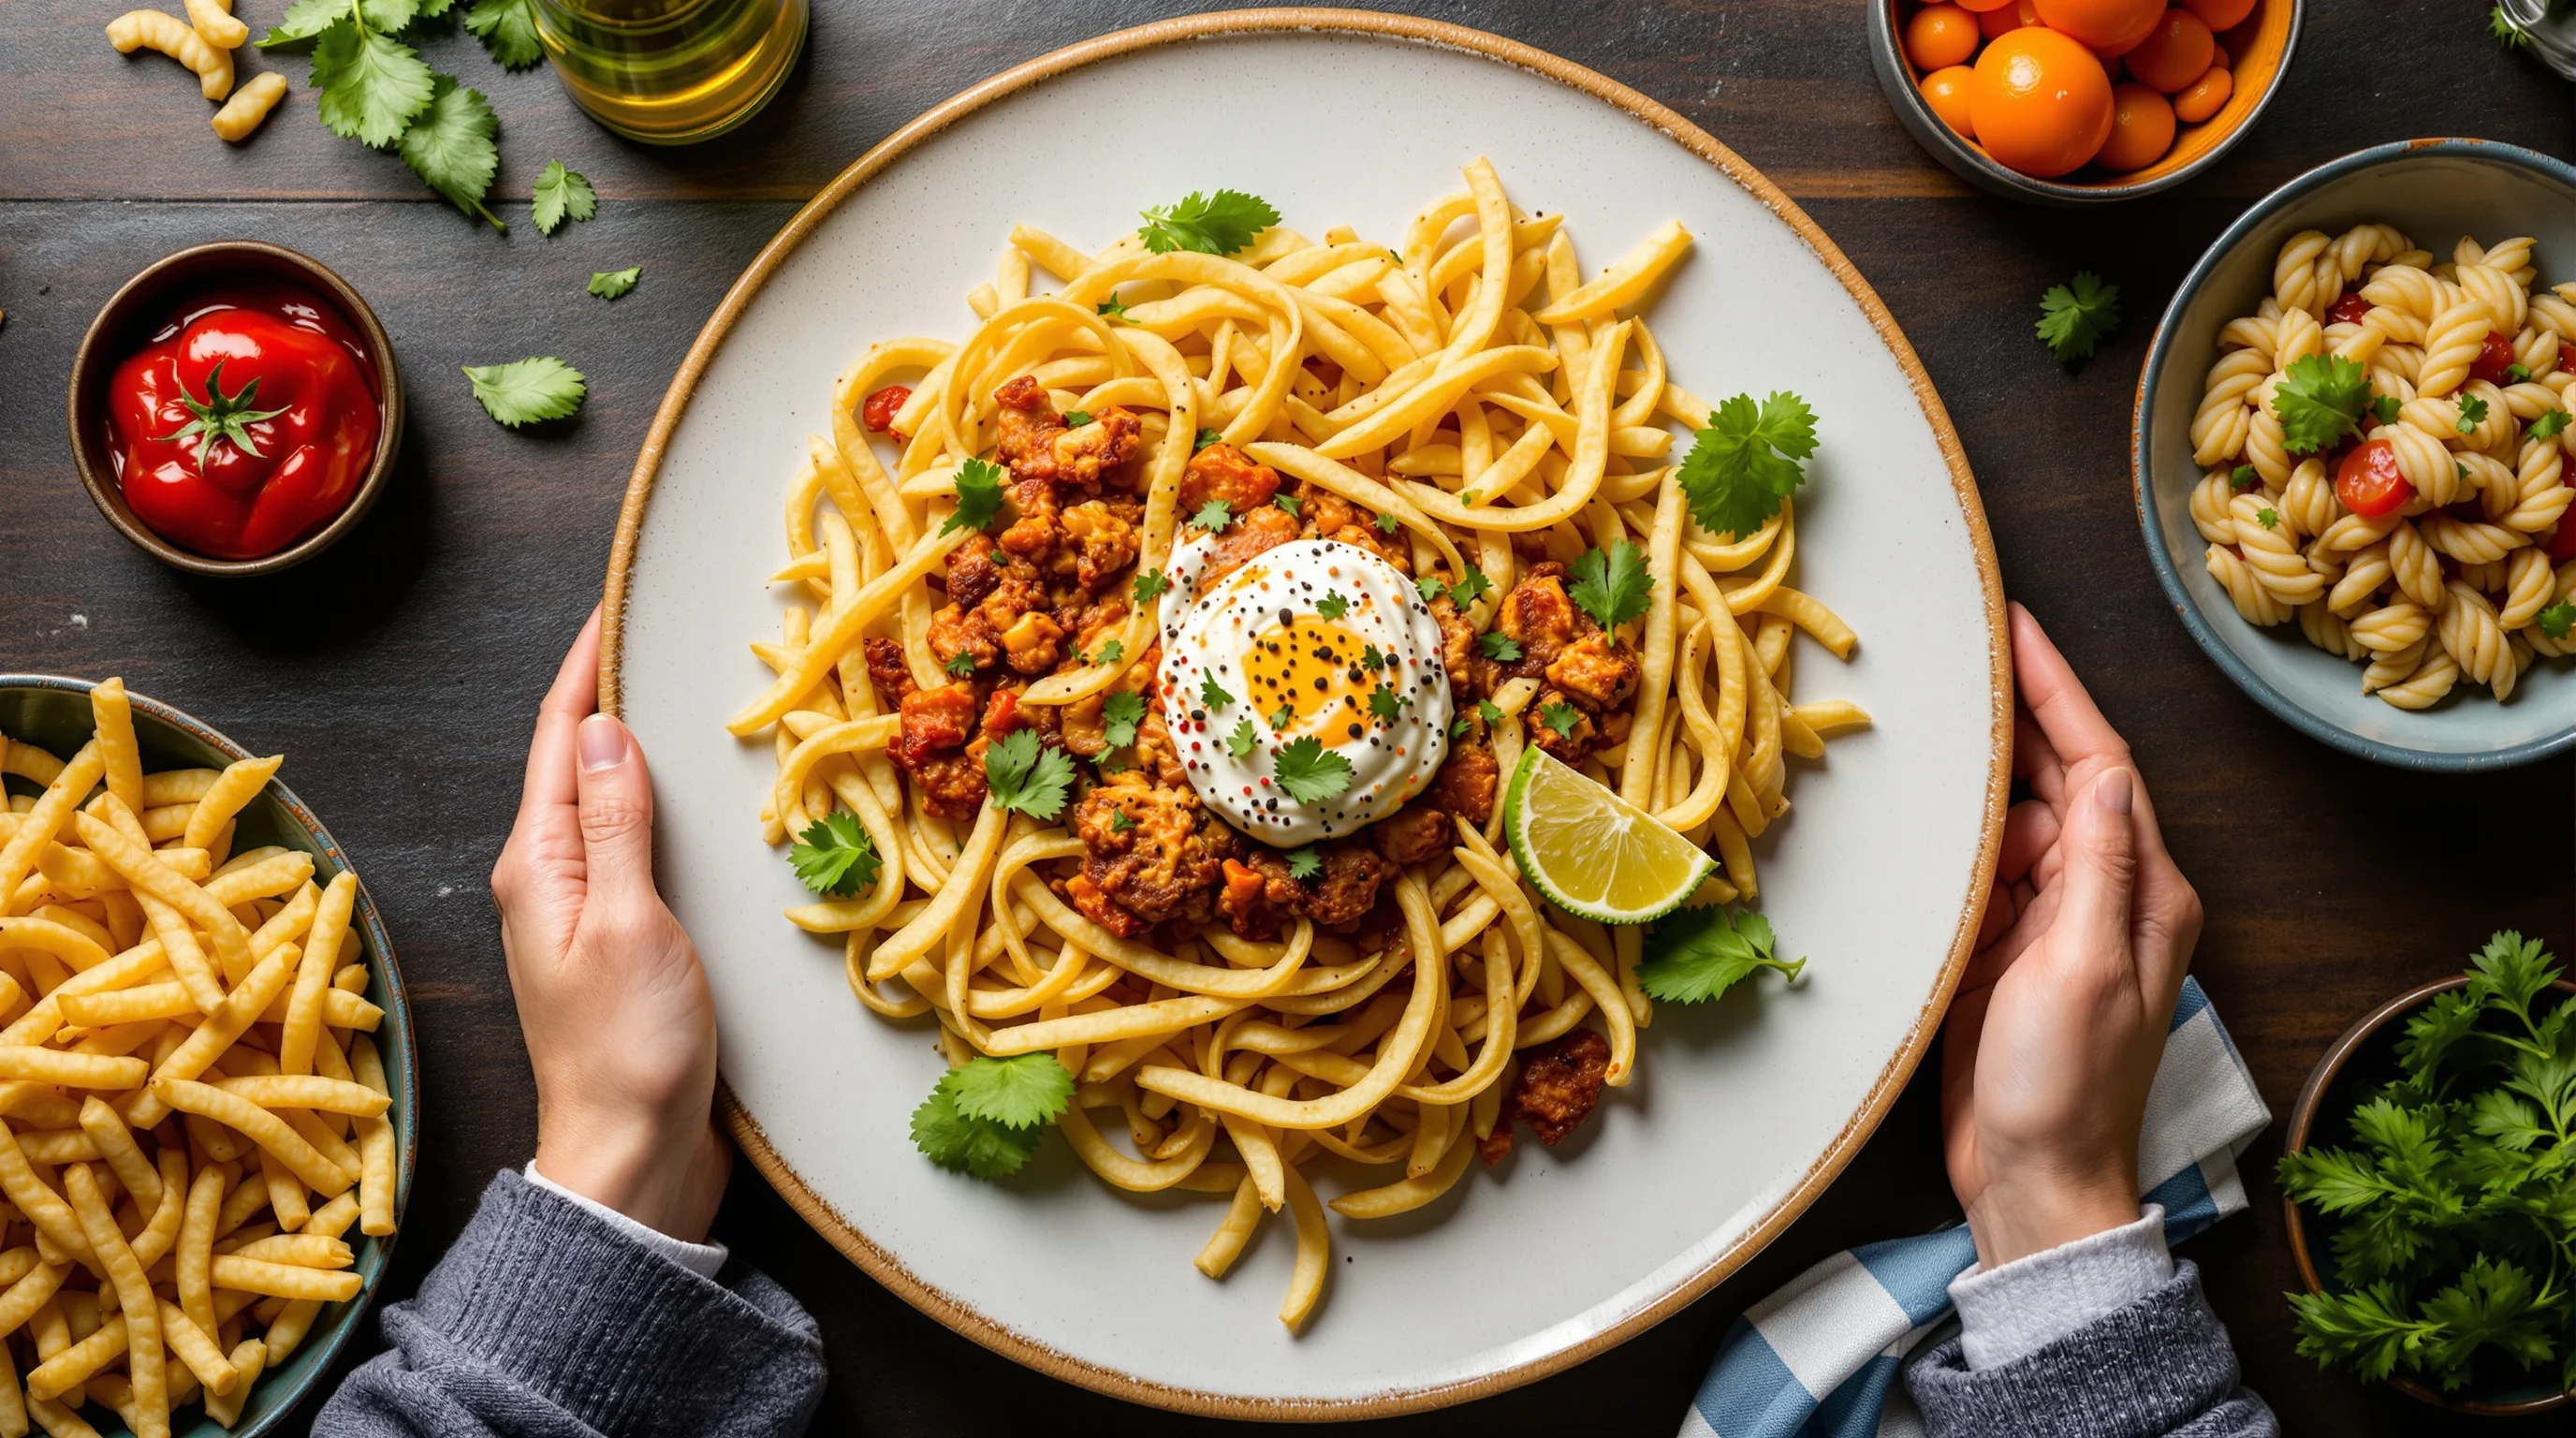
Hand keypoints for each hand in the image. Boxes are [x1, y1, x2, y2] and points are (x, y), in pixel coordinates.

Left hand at [490, 608, 728, 1241]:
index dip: (585, 665)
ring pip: (612, 803)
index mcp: (537, 865)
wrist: (634, 1161)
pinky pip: (640, 848)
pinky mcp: (625, 943)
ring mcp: (586, 913)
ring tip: (689, 697)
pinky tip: (705, 799)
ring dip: (644, 750)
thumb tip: (602, 728)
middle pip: (578, 761)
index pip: (556, 736)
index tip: (615, 601)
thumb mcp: (628, 923)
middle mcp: (550, 880)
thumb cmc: (628, 1051)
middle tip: (663, 631)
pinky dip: (667, 807)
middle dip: (615, 692)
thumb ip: (616, 824)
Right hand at [1942, 603, 2202, 1269]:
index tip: (2016, 630)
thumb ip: (2101, 867)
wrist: (2030, 1179)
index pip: (2102, 765)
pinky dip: (1952, 842)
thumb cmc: (2065, 1086)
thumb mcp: (2084, 968)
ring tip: (1928, 724)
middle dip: (2012, 719)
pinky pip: (1979, 872)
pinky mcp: (2004, 950)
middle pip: (2056, 781)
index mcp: (2143, 893)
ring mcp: (2052, 923)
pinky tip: (1920, 816)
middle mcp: (2104, 897)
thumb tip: (2109, 771)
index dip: (2057, 692)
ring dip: (1973, 782)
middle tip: (1957, 653)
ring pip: (2011, 822)